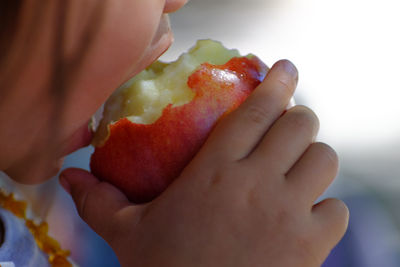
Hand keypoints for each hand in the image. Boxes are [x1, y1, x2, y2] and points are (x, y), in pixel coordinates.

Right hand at [60, 60, 347, 266]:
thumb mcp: (128, 235)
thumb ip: (99, 201)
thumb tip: (66, 177)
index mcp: (215, 173)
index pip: (257, 110)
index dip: (277, 82)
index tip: (285, 67)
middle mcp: (259, 185)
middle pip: (302, 125)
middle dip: (299, 120)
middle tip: (286, 129)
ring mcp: (290, 215)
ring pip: (325, 160)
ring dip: (314, 160)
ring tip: (296, 171)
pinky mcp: (313, 247)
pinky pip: (336, 210)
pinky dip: (325, 209)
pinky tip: (304, 219)